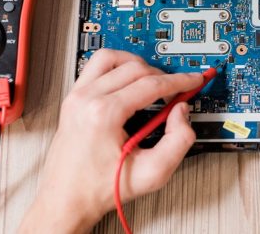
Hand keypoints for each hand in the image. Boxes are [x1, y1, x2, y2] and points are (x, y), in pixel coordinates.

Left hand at [19, 50, 202, 232]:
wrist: (66, 201)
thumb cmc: (99, 189)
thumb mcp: (151, 174)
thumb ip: (178, 141)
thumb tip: (181, 113)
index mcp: (103, 114)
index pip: (151, 84)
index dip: (179, 80)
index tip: (193, 80)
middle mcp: (86, 100)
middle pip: (135, 68)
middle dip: (163, 76)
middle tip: (177, 90)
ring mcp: (76, 97)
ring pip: (112, 58)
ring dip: (137, 64)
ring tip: (152, 80)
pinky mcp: (72, 99)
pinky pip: (95, 66)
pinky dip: (116, 67)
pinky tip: (127, 81)